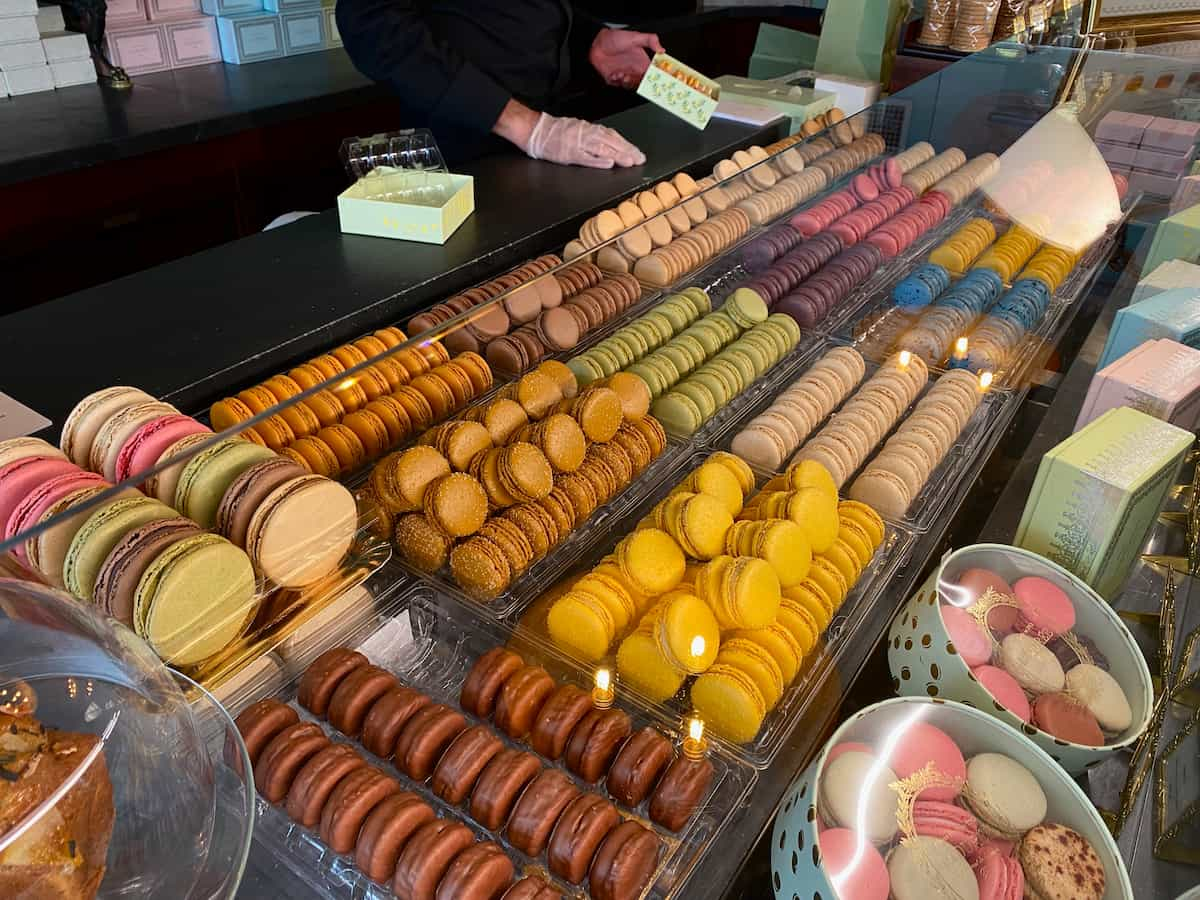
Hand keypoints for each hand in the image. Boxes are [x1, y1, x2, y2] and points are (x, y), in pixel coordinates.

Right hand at [526, 111, 645, 168]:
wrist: (535, 129)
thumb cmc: (554, 131)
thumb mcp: (576, 129)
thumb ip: (591, 136)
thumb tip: (609, 144)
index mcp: (588, 129)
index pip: (612, 136)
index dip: (626, 144)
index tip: (637, 153)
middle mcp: (585, 134)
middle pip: (610, 142)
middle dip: (626, 151)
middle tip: (639, 159)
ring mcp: (577, 144)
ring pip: (602, 149)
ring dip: (617, 155)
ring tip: (629, 162)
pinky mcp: (569, 154)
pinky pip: (585, 157)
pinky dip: (598, 160)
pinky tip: (609, 163)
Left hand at [589, 28, 664, 89]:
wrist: (597, 43)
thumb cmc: (615, 38)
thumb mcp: (635, 37)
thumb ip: (650, 40)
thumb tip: (662, 49)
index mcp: (642, 62)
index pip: (653, 73)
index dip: (656, 77)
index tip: (656, 78)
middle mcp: (634, 70)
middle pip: (643, 83)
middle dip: (640, 82)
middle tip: (635, 77)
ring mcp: (625, 75)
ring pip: (631, 86)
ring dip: (628, 82)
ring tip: (623, 74)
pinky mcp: (615, 79)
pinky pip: (619, 85)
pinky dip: (617, 81)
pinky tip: (615, 73)